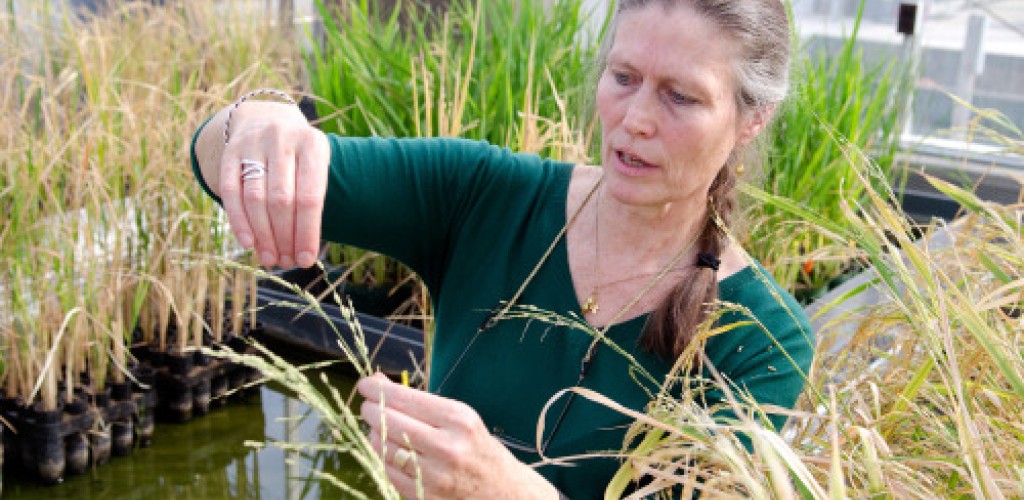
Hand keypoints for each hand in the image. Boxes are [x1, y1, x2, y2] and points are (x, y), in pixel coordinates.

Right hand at [196, 100, 330, 268]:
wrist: (268, 118)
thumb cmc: (300, 156)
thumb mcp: (316, 166)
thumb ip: (312, 202)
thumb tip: (304, 252)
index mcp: (313, 144)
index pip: (310, 197)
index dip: (307, 232)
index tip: (306, 259)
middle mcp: (282, 139)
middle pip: (281, 200)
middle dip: (284, 237)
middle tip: (286, 262)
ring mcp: (253, 143)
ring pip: (255, 199)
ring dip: (263, 235)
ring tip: (270, 258)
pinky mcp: (230, 151)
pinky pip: (230, 192)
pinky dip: (239, 221)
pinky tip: (248, 243)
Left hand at [357, 373, 559, 498]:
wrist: (503, 491)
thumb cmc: (479, 448)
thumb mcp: (460, 418)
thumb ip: (420, 401)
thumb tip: (379, 382)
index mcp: (459, 419)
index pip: (405, 399)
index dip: (378, 390)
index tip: (366, 384)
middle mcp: (447, 446)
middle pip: (389, 422)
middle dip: (371, 410)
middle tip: (368, 406)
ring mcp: (434, 475)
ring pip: (383, 447)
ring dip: (374, 434)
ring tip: (380, 428)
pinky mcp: (425, 495)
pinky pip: (387, 472)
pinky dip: (382, 457)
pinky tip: (388, 450)